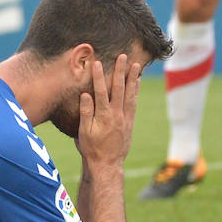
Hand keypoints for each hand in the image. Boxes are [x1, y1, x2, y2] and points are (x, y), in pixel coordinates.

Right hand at [77, 54, 140, 168]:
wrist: (107, 164)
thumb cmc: (91, 149)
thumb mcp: (83, 132)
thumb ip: (86, 112)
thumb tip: (85, 94)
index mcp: (103, 117)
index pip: (101, 92)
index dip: (99, 77)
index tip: (98, 63)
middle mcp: (117, 115)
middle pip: (119, 89)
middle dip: (120, 71)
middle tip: (123, 56)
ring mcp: (125, 119)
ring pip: (130, 94)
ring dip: (133, 78)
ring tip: (136, 65)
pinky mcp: (130, 123)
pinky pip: (134, 103)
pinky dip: (136, 91)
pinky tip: (137, 82)